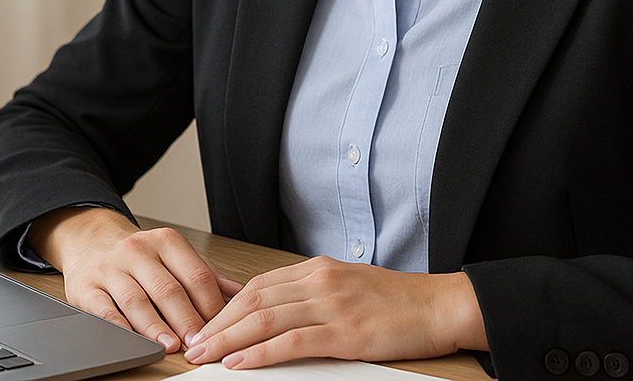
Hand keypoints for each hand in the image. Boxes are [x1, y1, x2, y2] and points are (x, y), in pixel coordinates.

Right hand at [27, 207, 242, 353]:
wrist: (90, 240)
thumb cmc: (139, 254)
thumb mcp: (173, 255)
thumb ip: (206, 275)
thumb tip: (241, 295)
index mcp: (166, 242)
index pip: (196, 275)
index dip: (211, 304)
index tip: (222, 327)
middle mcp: (138, 251)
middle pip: (168, 289)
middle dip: (186, 319)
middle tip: (199, 342)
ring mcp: (111, 269)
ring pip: (137, 301)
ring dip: (156, 326)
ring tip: (170, 345)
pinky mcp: (86, 287)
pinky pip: (104, 310)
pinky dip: (120, 327)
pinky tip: (133, 340)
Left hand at [182, 256, 486, 368]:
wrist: (441, 306)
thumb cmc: (399, 303)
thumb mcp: (350, 289)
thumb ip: (314, 296)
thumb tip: (276, 314)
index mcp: (319, 269)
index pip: (258, 285)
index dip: (225, 306)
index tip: (203, 325)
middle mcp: (320, 280)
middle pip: (253, 300)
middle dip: (216, 324)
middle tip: (191, 344)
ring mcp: (332, 304)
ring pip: (264, 319)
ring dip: (227, 339)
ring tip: (203, 355)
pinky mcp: (345, 331)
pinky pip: (291, 342)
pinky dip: (259, 353)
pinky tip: (239, 363)